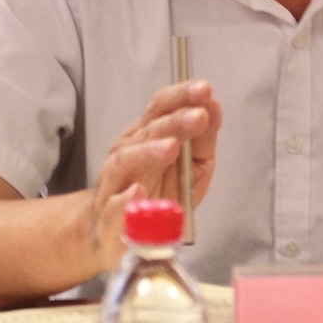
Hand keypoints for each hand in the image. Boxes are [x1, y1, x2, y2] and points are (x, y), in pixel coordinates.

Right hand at [88, 80, 221, 271]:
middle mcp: (127, 154)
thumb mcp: (189, 166)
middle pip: (147, 132)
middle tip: (198, 117)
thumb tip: (213, 106)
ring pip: (126, 162)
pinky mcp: (109, 220)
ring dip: (148, 153)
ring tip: (170, 148)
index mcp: (145, 137)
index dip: (182, 96)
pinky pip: (113, 209)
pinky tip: (138, 193)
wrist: (112, 232)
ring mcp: (115, 186)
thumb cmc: (156, 193)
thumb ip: (202, 139)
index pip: (160, 108)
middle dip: (174, 123)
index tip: (204, 89)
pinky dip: (125, 201)